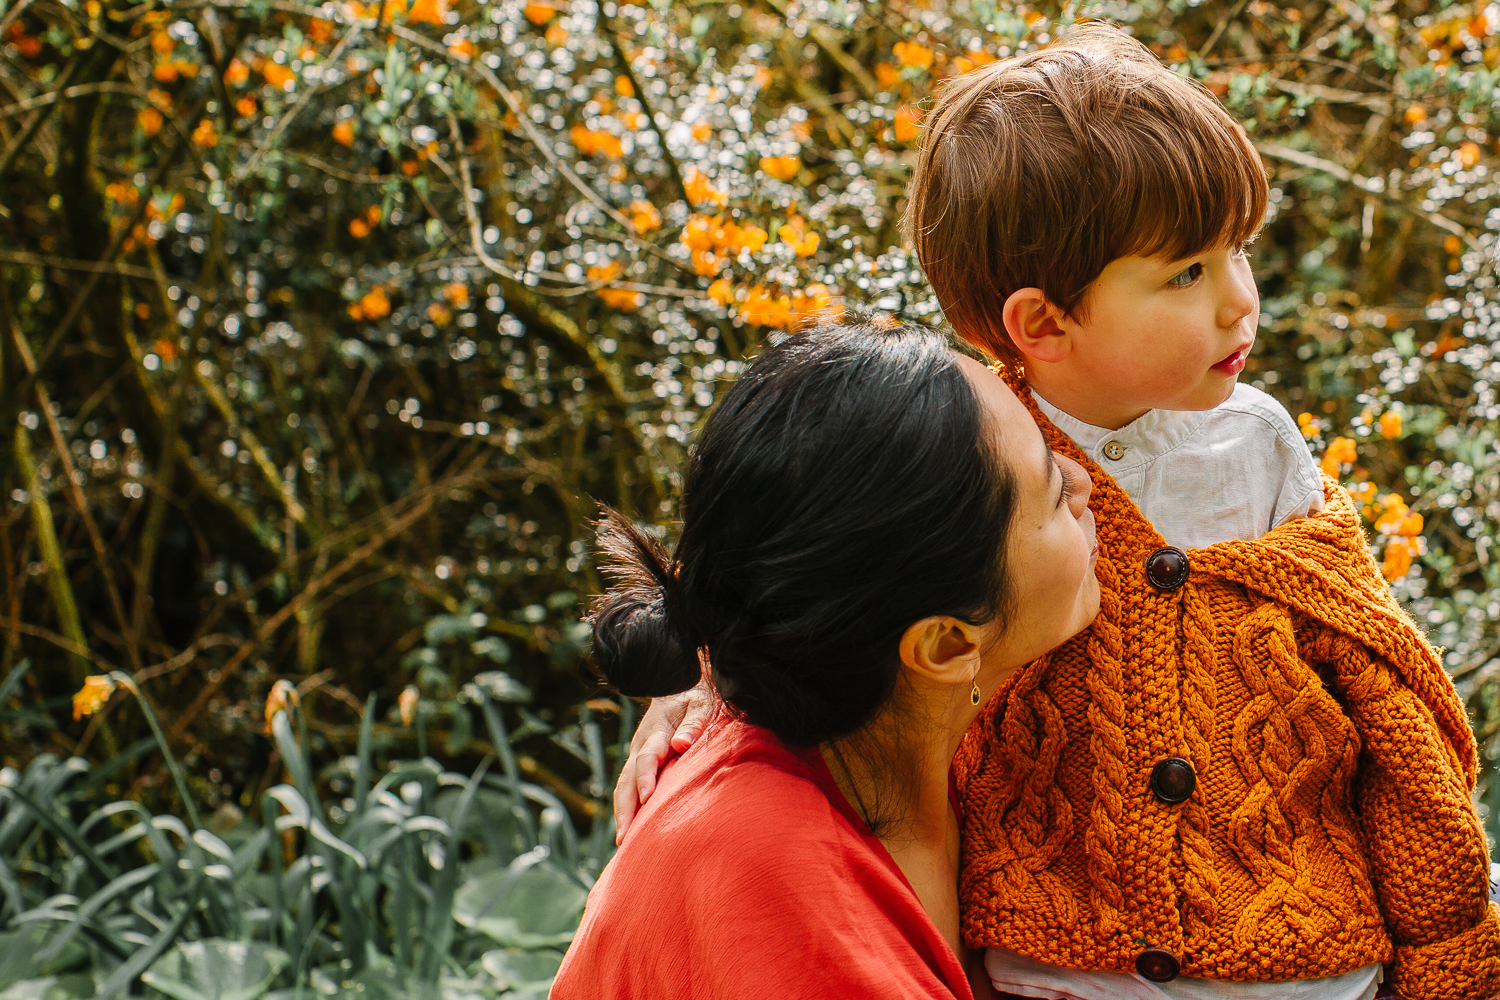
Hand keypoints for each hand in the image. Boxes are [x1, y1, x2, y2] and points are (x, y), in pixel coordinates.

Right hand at [612, 681, 714, 843]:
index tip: (646, 798)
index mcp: (656, 732)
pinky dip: (626, 810)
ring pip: (623, 787)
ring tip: (622, 843)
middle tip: (624, 837)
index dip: (645, 778)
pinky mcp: (639, 765)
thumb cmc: (695, 698)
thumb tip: (681, 745)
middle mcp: (640, 746)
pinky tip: (630, 832)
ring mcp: (636, 756)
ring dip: (621, 813)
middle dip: (624, 808)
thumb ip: (693, 724)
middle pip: (626, 779)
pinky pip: (628, 789)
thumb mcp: (700, 705)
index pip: (647, 758)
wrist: (678, 687)